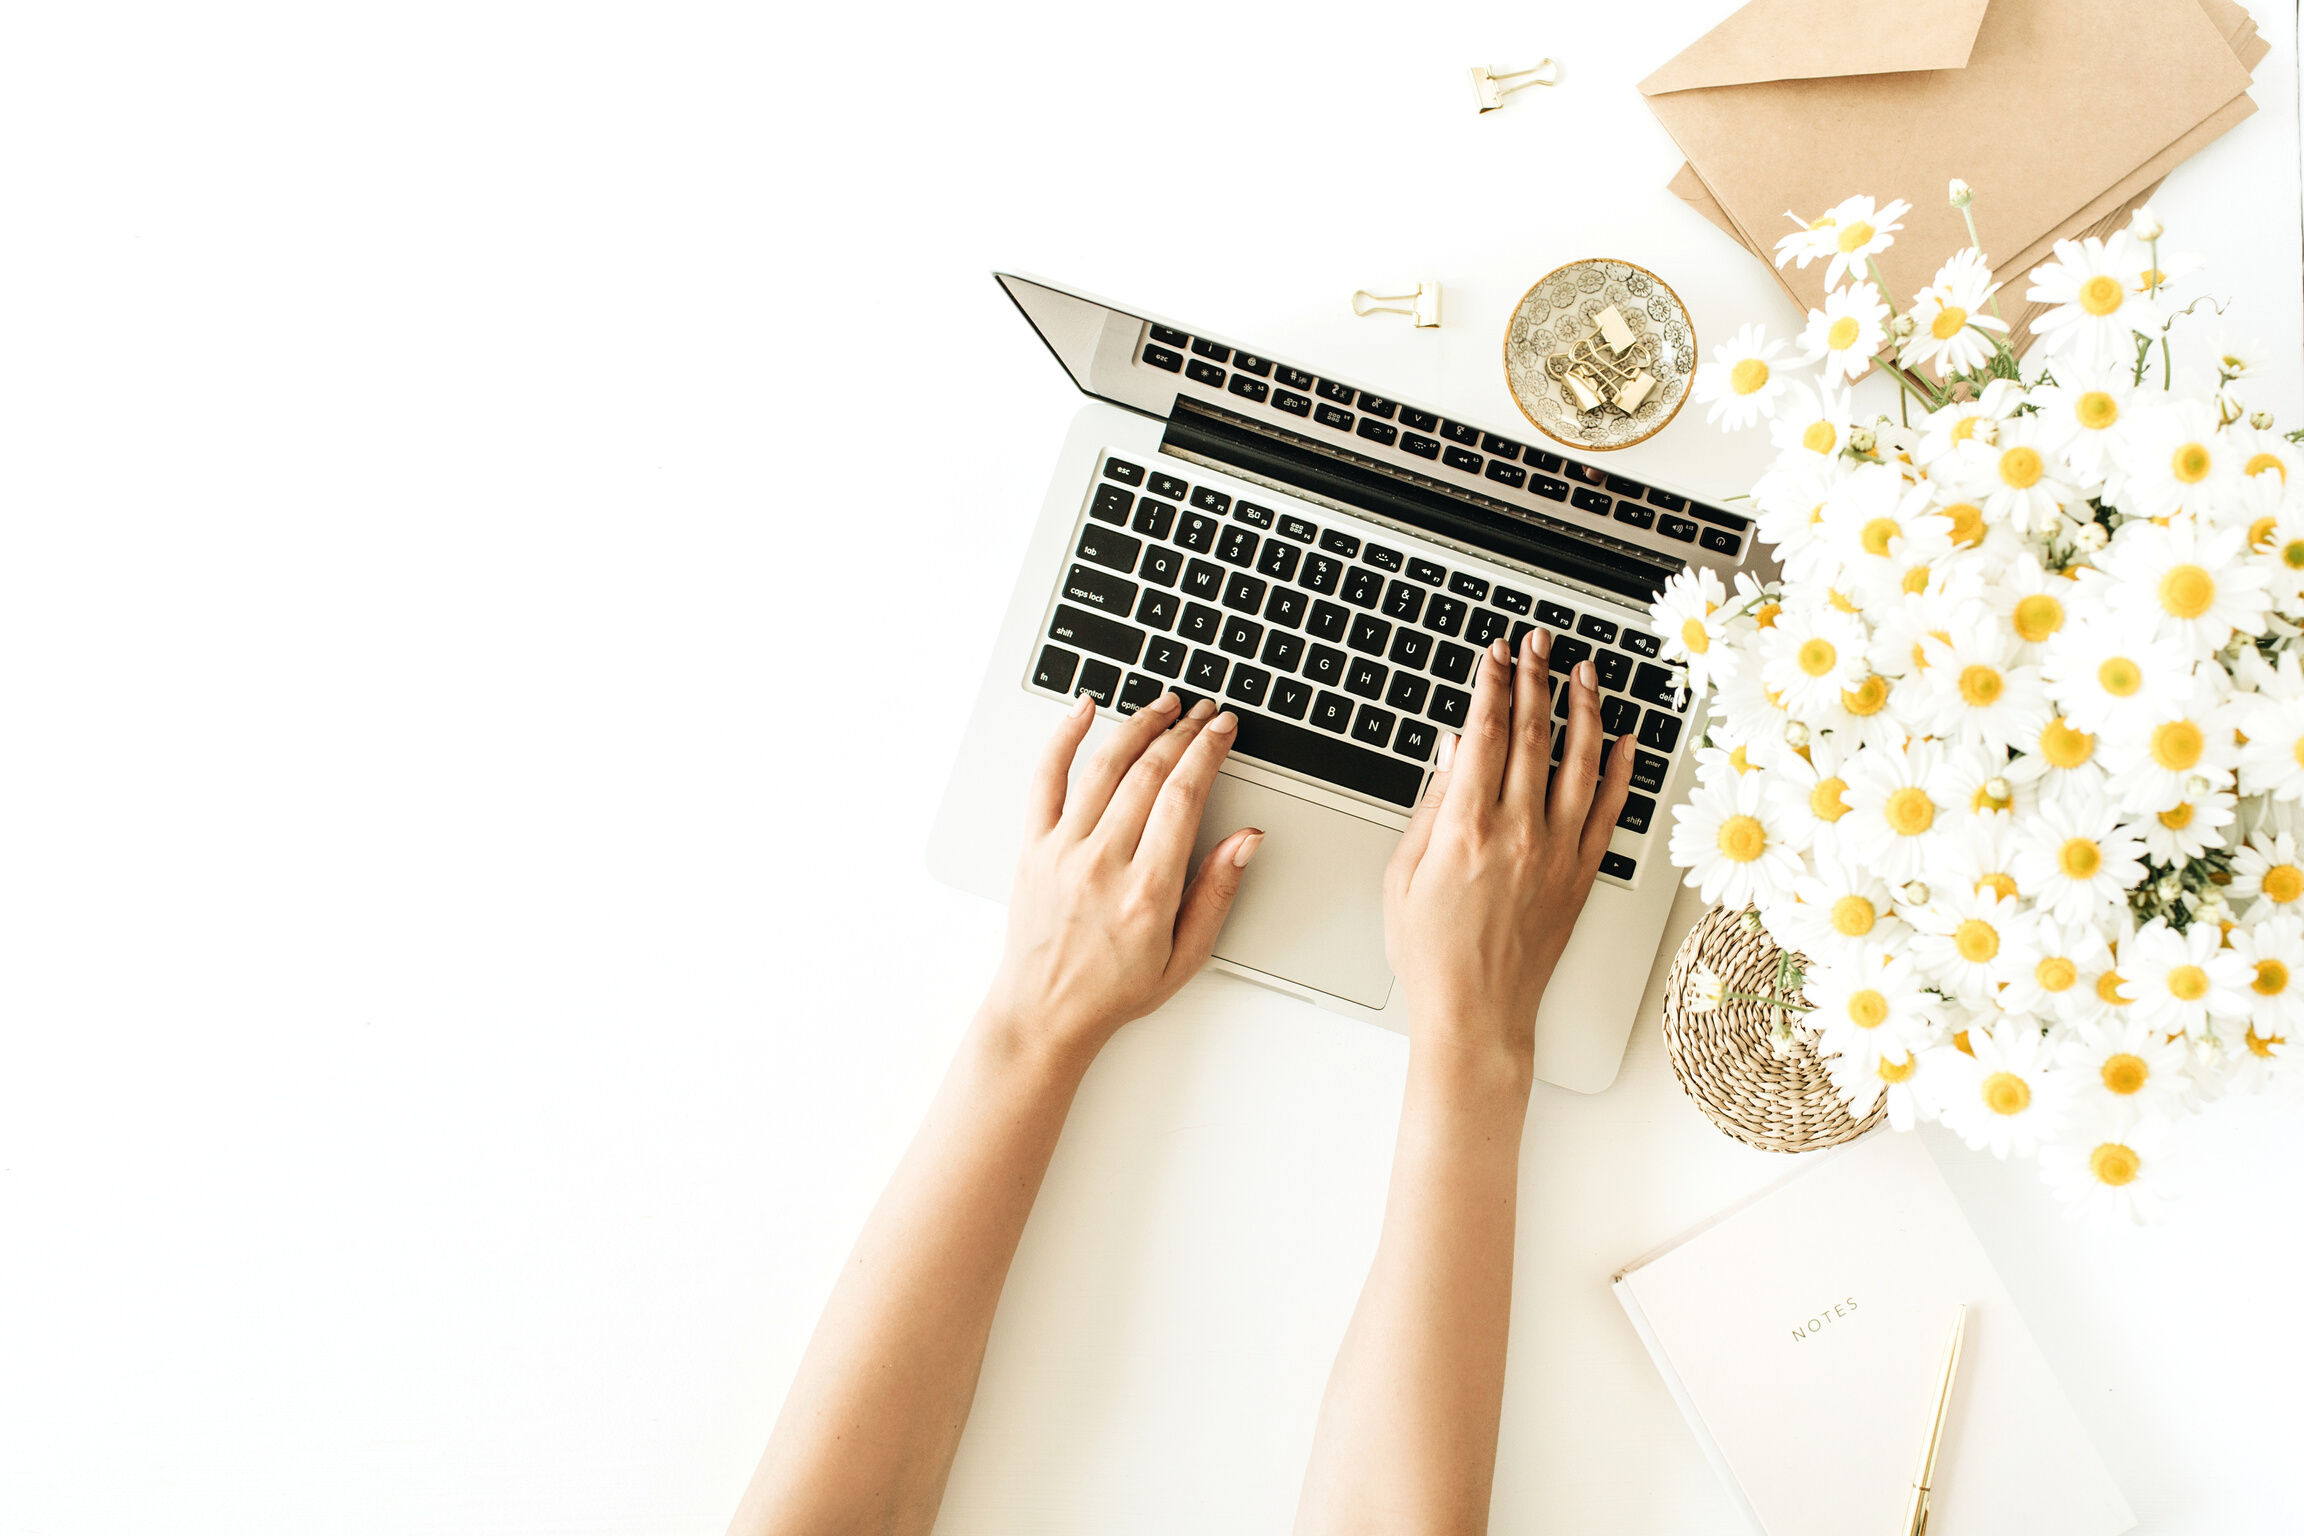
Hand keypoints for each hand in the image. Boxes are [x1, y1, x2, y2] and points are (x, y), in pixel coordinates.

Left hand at [981, 692, 1262, 1067]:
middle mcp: (1102, 862)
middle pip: (1149, 772)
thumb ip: (1217, 892)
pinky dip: (1062, 738)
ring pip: (1104, 765)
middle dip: (1183, 732)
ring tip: (1164, 705)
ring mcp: (1063, 850)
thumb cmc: (1114, 990)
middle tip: (1204, 713)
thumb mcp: (1185, 956)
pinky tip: (1083, 709)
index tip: (1224, 729)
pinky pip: (1045, 779)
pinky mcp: (1033, 847)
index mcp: (1146, 890)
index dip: (1208, 751)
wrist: (1044, 1013)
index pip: (1184, 796)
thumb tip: (1247, 840)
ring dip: (1138, 725)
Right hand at [1383, 629, 1634, 1061]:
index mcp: (1467, 829)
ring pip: (1580, 763)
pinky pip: (1610, 812)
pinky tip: (1626, 740)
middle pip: (1534, 736)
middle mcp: (1518, 834)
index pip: (1486, 734)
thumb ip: (1432, 804)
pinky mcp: (1581, 875)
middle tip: (1537, 643)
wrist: (1475, 1011)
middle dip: (1535, 679)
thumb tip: (1454, 750)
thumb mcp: (1405, 872)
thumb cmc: (1431, 951)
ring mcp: (1556, 853)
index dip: (1491, 685)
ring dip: (1583, 709)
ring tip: (1583, 672)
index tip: (1494, 655)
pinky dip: (1621, 772)